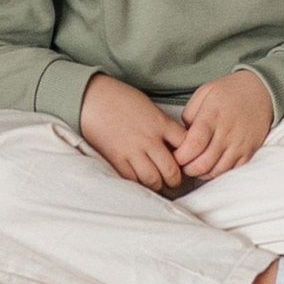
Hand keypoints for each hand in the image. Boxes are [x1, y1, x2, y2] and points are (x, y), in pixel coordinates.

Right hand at [80, 75, 190, 190]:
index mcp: (160, 123)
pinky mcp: (116, 159)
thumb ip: (162, 125)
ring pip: (153, 179)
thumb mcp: (149, 106)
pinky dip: (138, 185)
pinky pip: (132, 180)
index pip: (186, 145)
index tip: (187, 160)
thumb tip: (174, 142)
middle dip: (175, 179)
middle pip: (172, 170)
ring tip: (158, 184)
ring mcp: (132, 151)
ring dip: (158, 185)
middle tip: (174, 180)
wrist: (93, 98)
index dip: (190, 156)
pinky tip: (140, 183)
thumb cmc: (121, 98)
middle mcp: (149, 140)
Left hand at [176, 69, 273, 180]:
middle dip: (187, 169)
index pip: (193, 145)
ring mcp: (240, 144)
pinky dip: (217, 173)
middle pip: (203, 164)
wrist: (262, 90)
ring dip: (201, 174)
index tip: (174, 156)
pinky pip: (230, 171)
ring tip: (195, 165)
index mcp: (212, 115)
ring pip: (216, 172)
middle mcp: (227, 132)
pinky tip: (211, 166)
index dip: (180, 156)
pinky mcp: (249, 152)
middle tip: (182, 164)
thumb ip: (190, 113)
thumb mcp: (205, 92)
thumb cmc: (230, 91)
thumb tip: (182, 136)